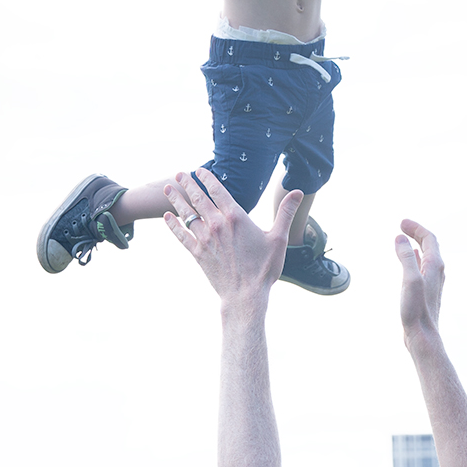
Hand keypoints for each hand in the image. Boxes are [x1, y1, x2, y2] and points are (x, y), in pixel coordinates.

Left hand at [164, 169, 301, 305]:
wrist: (245, 296)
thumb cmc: (264, 268)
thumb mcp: (279, 238)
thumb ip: (286, 213)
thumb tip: (299, 191)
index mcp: (236, 217)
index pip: (217, 190)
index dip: (207, 178)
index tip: (199, 170)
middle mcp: (217, 224)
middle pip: (198, 198)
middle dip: (187, 184)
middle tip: (179, 174)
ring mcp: (205, 239)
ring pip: (187, 214)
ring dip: (176, 200)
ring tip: (167, 189)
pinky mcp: (198, 253)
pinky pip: (181, 235)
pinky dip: (173, 225)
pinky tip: (167, 217)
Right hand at [395, 218, 443, 341]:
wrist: (423, 336)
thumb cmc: (416, 310)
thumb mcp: (409, 280)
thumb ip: (405, 257)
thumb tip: (400, 238)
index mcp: (435, 266)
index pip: (428, 238)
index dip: (416, 228)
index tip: (401, 223)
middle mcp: (437, 271)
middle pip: (429, 244)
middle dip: (416, 232)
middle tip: (402, 225)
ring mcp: (432, 281)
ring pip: (426, 255)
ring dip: (415, 243)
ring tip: (404, 237)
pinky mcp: (426, 290)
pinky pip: (422, 265)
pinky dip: (414, 256)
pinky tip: (410, 257)